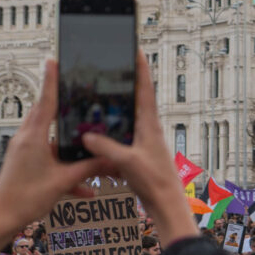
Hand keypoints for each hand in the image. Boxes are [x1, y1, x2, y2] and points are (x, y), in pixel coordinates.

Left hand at [0, 60, 106, 254]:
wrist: (1, 220)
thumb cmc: (26, 199)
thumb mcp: (62, 182)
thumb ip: (88, 169)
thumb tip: (111, 159)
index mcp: (33, 137)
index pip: (45, 101)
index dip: (51, 80)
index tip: (53, 60)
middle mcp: (26, 139)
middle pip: (46, 113)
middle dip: (62, 104)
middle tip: (75, 90)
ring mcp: (24, 150)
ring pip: (49, 136)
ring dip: (66, 141)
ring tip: (85, 140)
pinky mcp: (25, 163)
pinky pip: (47, 157)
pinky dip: (63, 166)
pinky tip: (84, 190)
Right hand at [83, 50, 198, 243]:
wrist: (166, 204)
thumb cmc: (154, 181)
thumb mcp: (127, 162)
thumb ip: (106, 148)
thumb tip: (87, 136)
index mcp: (150, 125)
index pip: (145, 89)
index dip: (141, 69)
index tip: (136, 50)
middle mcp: (149, 129)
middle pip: (139, 98)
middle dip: (129, 82)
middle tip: (117, 67)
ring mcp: (146, 141)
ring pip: (131, 116)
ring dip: (121, 105)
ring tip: (106, 94)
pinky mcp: (141, 153)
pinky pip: (125, 134)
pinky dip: (115, 129)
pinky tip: (102, 132)